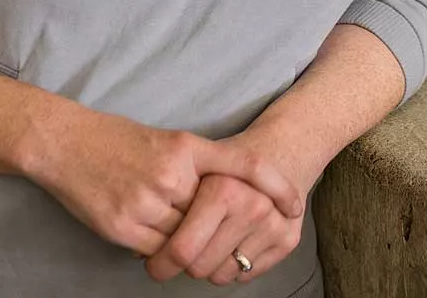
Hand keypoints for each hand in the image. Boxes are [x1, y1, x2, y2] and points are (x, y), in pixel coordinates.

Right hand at [19, 109, 303, 258]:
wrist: (63, 143)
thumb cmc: (116, 139)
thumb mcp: (166, 141)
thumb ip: (196, 167)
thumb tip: (227, 198)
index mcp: (187, 147)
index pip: (246, 164)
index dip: (276, 185)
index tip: (295, 202)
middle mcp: (172, 174)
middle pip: (216, 213)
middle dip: (222, 225)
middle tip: (230, 231)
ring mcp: (147, 202)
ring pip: (189, 237)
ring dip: (190, 241)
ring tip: (183, 231)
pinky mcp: (124, 227)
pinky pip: (160, 251)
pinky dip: (164, 249)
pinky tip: (155, 237)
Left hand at [145, 172, 305, 284]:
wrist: (280, 150)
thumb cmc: (227, 163)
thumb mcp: (193, 171)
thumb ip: (166, 205)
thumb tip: (138, 250)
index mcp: (223, 189)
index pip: (182, 250)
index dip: (160, 262)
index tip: (153, 262)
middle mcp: (252, 207)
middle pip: (199, 268)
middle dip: (184, 265)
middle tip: (180, 252)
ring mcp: (273, 225)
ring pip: (221, 276)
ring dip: (209, 266)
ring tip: (209, 242)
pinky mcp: (289, 239)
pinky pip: (244, 275)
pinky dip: (233, 266)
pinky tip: (232, 243)